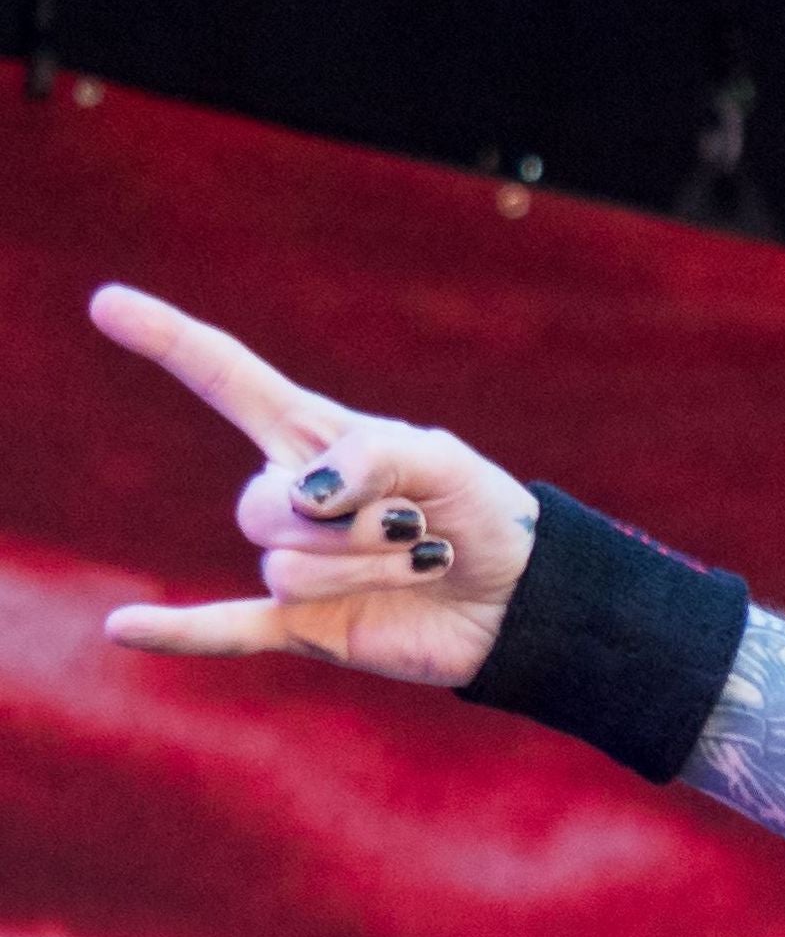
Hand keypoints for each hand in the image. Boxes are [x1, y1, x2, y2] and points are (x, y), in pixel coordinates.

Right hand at [90, 283, 535, 686]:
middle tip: (416, 528)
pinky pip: (227, 629)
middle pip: (262, 506)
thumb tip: (303, 495)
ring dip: (366, 570)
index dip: (169, 340)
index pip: (226, 378)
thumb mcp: (438, 459)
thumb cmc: (482, 514)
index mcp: (311, 438)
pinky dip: (178, 632)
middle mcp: (289, 497)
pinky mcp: (306, 626)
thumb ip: (368, 456)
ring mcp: (293, 563)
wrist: (526, 598)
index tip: (107, 304)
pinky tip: (121, 629)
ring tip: (419, 564)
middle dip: (351, 524)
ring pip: (286, 568)